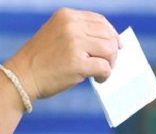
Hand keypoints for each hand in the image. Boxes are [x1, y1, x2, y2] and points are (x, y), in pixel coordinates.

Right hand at [4, 8, 120, 101]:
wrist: (22, 76)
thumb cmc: (42, 59)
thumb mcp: (58, 34)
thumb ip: (80, 33)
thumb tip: (112, 41)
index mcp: (67, 16)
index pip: (100, 21)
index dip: (112, 34)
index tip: (117, 46)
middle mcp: (71, 26)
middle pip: (108, 36)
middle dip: (112, 52)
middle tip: (107, 64)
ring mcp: (74, 43)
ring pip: (110, 50)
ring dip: (110, 64)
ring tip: (100, 72)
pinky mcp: (77, 62)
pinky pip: (105, 67)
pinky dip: (105, 75)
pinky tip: (97, 79)